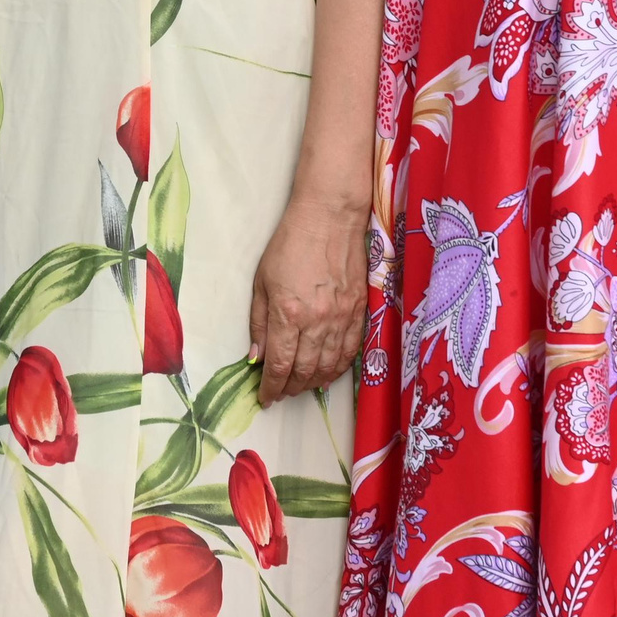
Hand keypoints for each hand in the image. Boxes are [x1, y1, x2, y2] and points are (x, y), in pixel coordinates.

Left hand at [249, 195, 366, 403]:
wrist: (329, 217)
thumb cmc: (290, 244)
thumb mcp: (262, 281)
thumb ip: (259, 322)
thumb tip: (256, 357)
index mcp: (288, 314)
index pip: (279, 365)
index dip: (271, 388)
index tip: (265, 398)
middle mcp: (317, 322)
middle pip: (304, 371)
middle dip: (290, 388)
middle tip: (281, 392)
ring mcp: (342, 319)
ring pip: (328, 366)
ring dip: (312, 382)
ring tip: (301, 386)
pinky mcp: (360, 312)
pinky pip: (350, 352)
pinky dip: (338, 368)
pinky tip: (328, 374)